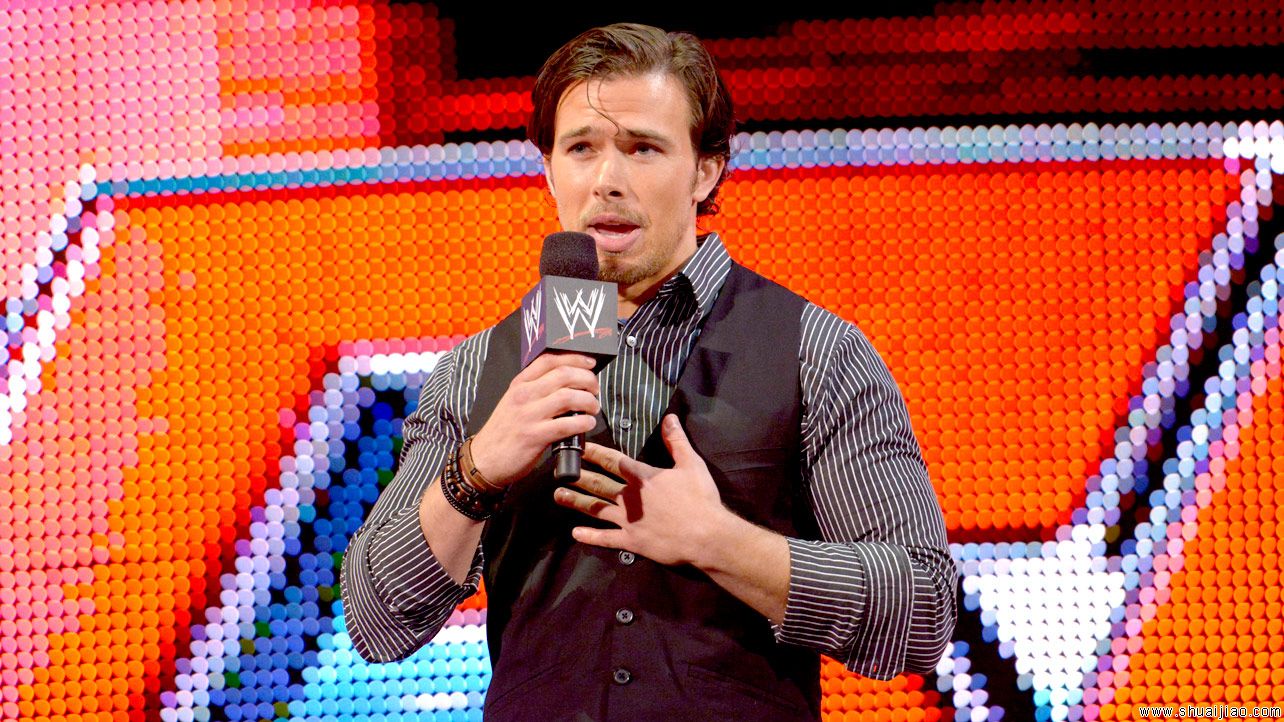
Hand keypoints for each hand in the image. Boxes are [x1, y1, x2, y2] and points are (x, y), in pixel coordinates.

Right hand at [470, 352, 599, 486]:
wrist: (484, 460)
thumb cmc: (503, 432)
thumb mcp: (513, 402)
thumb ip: (535, 389)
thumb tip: (568, 383)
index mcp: (519, 384)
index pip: (549, 360)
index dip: (574, 358)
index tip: (590, 363)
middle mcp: (524, 395)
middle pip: (563, 375)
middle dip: (587, 379)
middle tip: (595, 389)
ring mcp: (529, 415)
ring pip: (568, 397)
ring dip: (588, 401)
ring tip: (593, 408)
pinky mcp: (535, 436)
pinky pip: (567, 424)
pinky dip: (584, 422)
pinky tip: (588, 424)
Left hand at [552, 414, 728, 566]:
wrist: (707, 536)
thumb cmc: (700, 499)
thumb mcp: (692, 464)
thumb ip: (677, 441)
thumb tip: (669, 418)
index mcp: (643, 477)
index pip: (612, 460)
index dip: (594, 452)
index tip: (578, 447)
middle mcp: (630, 497)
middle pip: (598, 483)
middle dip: (578, 475)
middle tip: (560, 471)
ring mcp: (628, 521)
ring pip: (596, 508)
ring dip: (576, 501)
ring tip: (558, 495)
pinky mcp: (631, 541)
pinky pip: (606, 539)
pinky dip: (590, 537)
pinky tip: (575, 534)